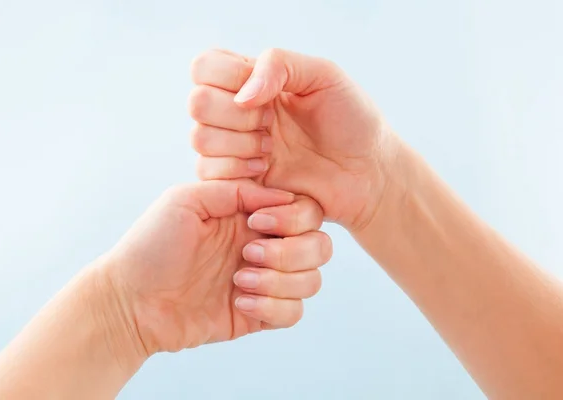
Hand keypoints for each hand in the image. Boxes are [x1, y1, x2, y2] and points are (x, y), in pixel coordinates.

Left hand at [103, 180, 330, 354]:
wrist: (130, 301)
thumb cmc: (151, 246)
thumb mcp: (187, 200)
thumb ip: (235, 190)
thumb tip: (282, 197)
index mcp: (251, 215)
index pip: (305, 211)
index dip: (294, 218)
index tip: (256, 223)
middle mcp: (264, 245)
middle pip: (320, 246)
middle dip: (291, 252)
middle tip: (248, 254)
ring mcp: (264, 281)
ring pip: (312, 281)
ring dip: (280, 281)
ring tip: (238, 281)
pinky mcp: (258, 314)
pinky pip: (294, 313)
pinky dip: (273, 308)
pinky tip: (240, 302)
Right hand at [188, 48, 400, 231]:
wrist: (367, 172)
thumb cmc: (352, 120)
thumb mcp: (323, 74)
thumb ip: (279, 64)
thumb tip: (242, 95)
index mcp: (253, 80)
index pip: (205, 67)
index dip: (226, 78)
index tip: (268, 95)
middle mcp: (237, 112)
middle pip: (197, 104)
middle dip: (235, 116)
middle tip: (271, 125)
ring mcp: (235, 147)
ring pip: (200, 139)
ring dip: (238, 144)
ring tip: (272, 150)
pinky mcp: (238, 181)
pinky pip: (209, 173)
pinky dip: (237, 170)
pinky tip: (267, 169)